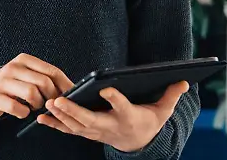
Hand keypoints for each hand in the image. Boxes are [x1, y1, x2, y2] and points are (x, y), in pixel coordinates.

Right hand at [0, 53, 74, 119]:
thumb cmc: (15, 85)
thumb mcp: (28, 76)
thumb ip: (45, 78)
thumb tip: (71, 89)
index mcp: (24, 59)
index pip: (51, 70)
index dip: (64, 85)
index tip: (72, 95)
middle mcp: (12, 67)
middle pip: (43, 82)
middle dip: (51, 97)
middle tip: (50, 104)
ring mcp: (2, 81)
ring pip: (31, 93)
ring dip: (37, 105)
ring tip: (35, 107)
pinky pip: (16, 107)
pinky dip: (24, 113)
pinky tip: (23, 112)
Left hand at [38, 81, 189, 152]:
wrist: (138, 144)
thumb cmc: (148, 122)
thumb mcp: (162, 111)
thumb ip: (171, 95)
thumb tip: (185, 81)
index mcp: (129, 117)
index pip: (122, 107)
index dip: (115, 98)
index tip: (106, 88)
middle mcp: (110, 126)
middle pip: (90, 119)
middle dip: (74, 111)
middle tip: (59, 100)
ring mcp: (97, 132)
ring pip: (76, 125)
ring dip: (61, 116)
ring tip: (48, 105)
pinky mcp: (88, 133)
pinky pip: (69, 130)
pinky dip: (55, 125)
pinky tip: (41, 118)